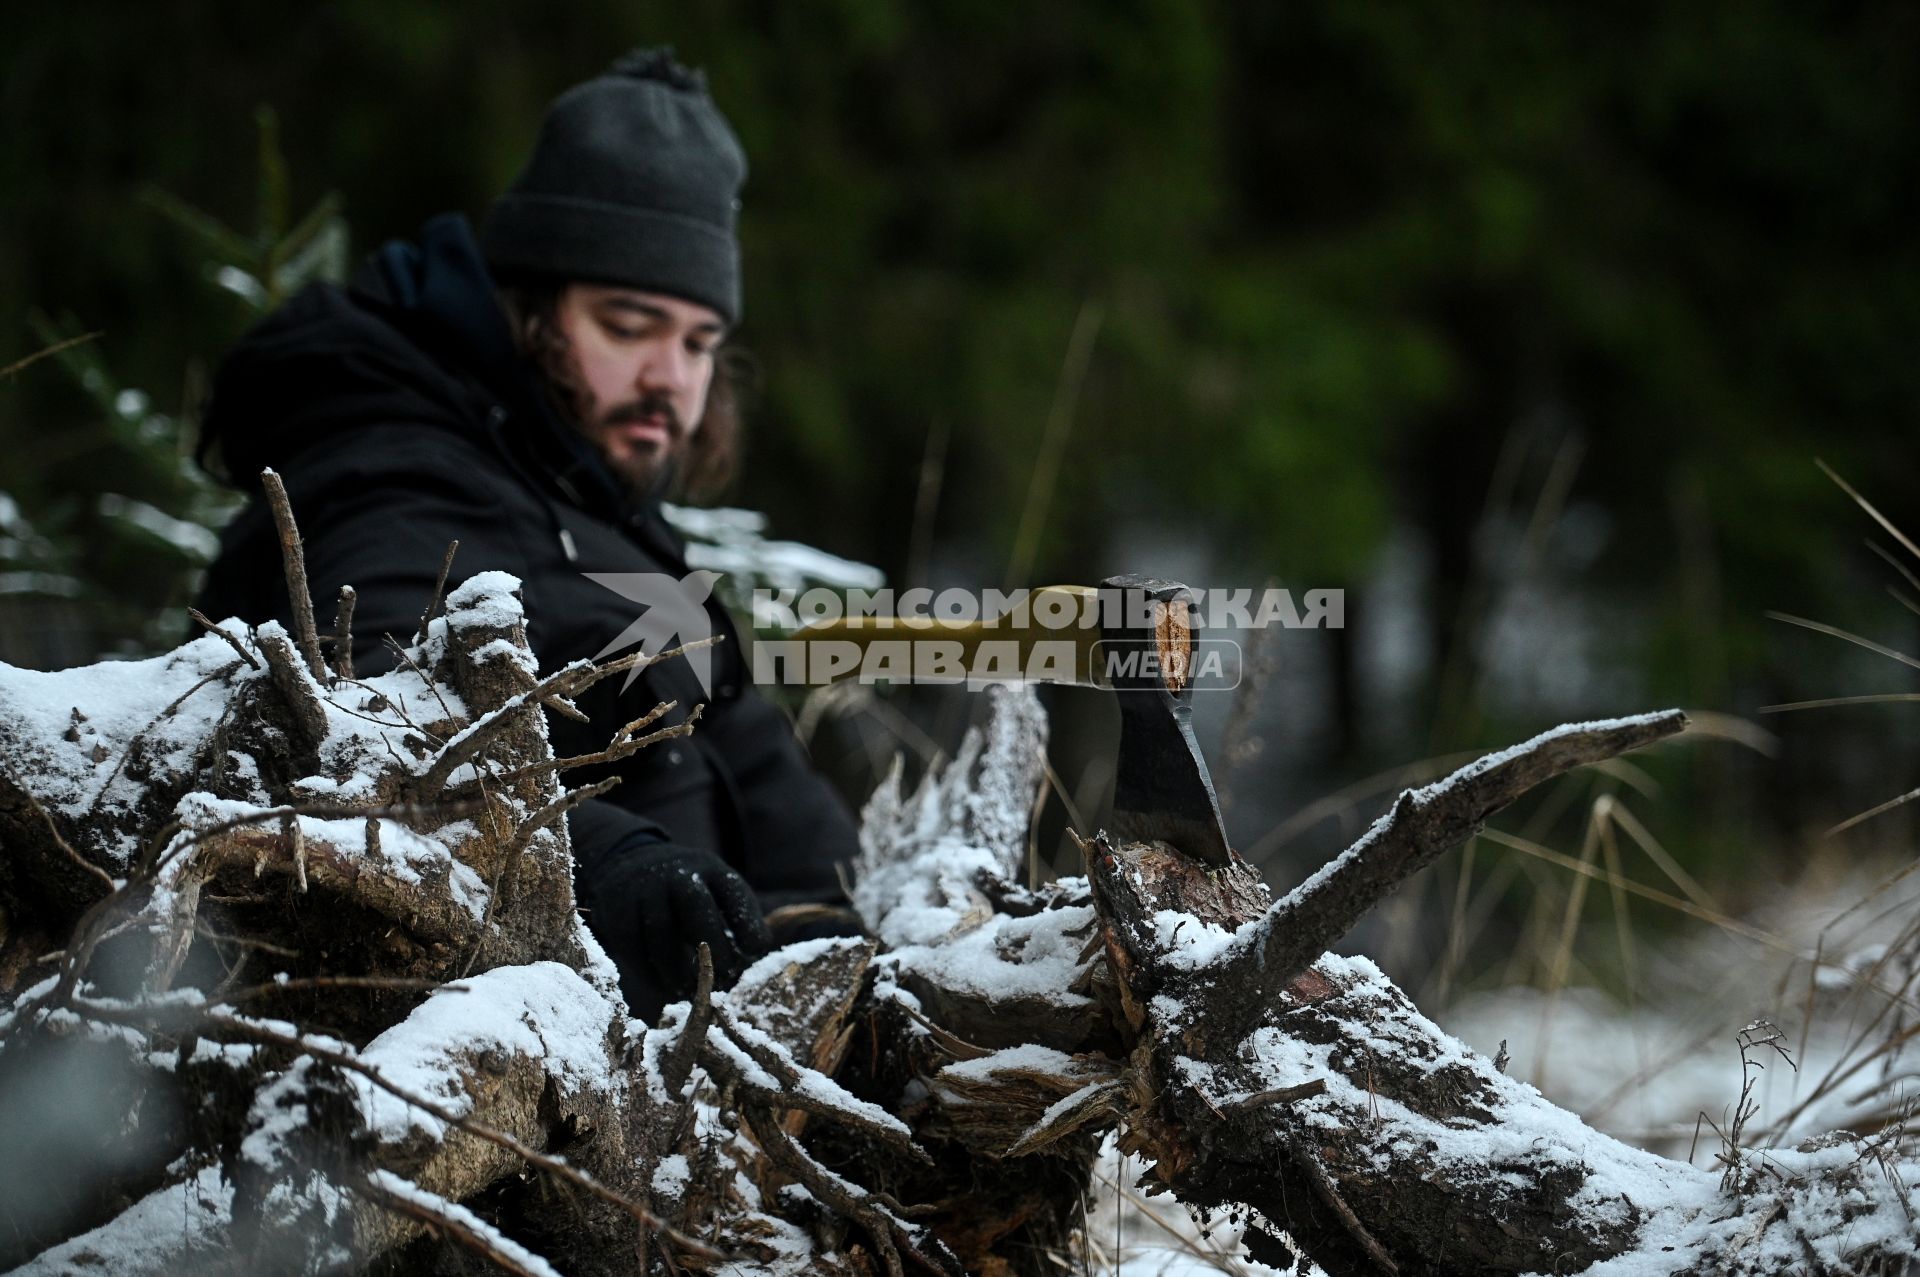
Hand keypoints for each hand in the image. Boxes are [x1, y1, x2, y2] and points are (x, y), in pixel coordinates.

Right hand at [584, 843, 771, 1020]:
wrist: (628, 860)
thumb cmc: (684, 890)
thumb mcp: (713, 887)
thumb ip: (734, 917)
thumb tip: (754, 959)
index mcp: (709, 868)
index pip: (734, 893)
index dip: (748, 925)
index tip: (755, 952)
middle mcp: (676, 873)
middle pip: (696, 905)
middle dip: (713, 946)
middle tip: (723, 977)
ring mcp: (643, 889)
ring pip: (661, 931)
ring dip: (677, 969)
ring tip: (689, 992)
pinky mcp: (616, 909)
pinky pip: (632, 946)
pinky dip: (649, 973)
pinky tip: (664, 988)